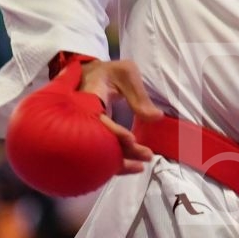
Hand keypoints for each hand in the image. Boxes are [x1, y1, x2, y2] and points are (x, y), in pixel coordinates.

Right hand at [78, 59, 162, 174]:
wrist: (89, 75)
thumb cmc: (109, 72)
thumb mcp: (126, 73)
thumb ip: (139, 95)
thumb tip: (156, 117)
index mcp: (87, 99)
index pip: (98, 121)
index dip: (114, 132)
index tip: (132, 139)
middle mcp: (82, 117)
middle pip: (98, 142)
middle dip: (122, 152)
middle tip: (147, 156)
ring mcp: (85, 128)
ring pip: (99, 151)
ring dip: (121, 161)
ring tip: (143, 164)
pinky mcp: (91, 136)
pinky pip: (102, 152)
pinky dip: (117, 160)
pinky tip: (134, 164)